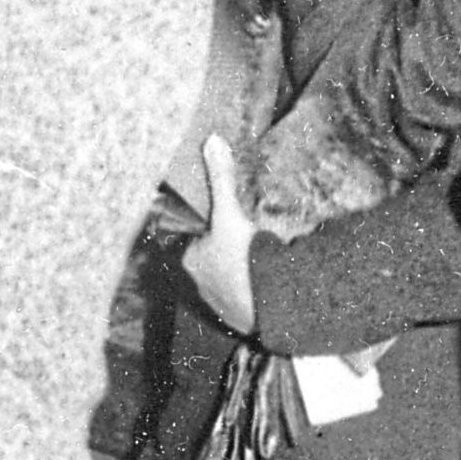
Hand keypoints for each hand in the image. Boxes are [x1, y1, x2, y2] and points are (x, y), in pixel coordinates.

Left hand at [181, 135, 260, 336]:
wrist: (270, 307)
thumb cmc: (242, 259)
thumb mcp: (230, 213)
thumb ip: (221, 178)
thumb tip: (212, 140)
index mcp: (191, 259)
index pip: (193, 237)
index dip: (209, 227)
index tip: (224, 221)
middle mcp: (199, 284)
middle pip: (209, 259)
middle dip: (224, 249)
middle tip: (244, 237)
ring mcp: (219, 304)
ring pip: (225, 280)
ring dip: (238, 271)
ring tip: (257, 257)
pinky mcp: (240, 319)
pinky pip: (243, 300)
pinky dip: (252, 290)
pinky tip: (265, 282)